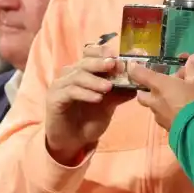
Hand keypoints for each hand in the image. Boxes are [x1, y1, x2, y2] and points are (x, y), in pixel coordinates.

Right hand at [45, 43, 134, 165]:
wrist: (73, 140)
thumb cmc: (89, 119)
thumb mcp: (109, 104)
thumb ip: (120, 92)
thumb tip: (138, 83)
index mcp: (83, 71)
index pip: (89, 53)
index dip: (102, 52)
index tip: (116, 56)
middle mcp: (70, 74)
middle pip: (84, 62)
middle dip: (100, 62)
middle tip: (114, 65)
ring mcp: (60, 85)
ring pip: (77, 76)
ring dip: (94, 80)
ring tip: (109, 87)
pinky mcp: (54, 98)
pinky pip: (70, 92)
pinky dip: (85, 93)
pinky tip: (97, 98)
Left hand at [128, 54, 193, 130]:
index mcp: (159, 85)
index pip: (139, 74)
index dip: (136, 69)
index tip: (136, 65)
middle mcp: (154, 100)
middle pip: (141, 94)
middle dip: (147, 89)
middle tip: (160, 85)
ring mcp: (159, 116)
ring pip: (153, 106)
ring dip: (160, 101)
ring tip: (176, 98)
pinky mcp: (167, 127)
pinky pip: (163, 116)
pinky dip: (168, 111)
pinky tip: (181, 110)